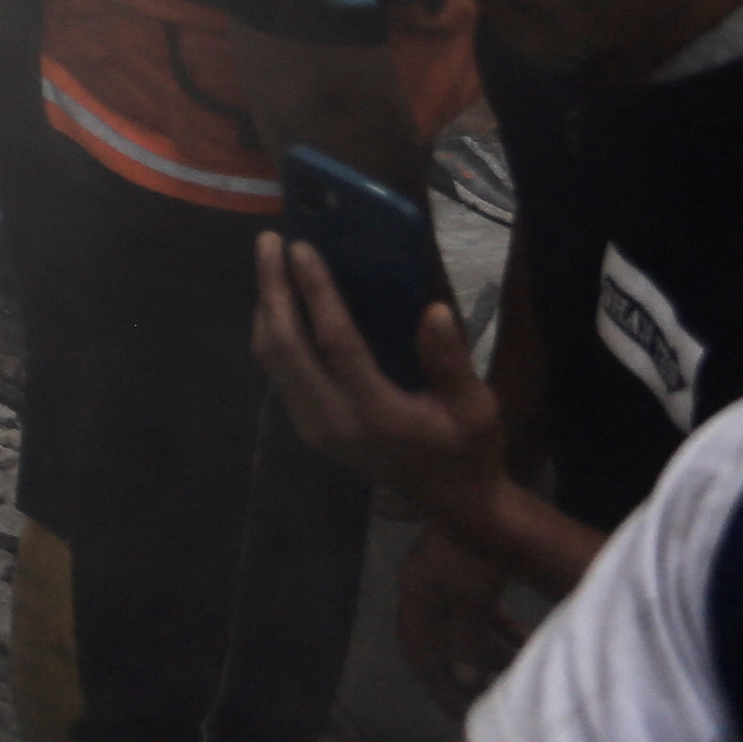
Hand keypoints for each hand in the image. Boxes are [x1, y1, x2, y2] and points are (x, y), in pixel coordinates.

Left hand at [248, 236, 502, 519]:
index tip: (300, 247)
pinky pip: (277, 371)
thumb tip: (432, 309)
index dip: (315, 291)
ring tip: (269, 261)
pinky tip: (279, 301)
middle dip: (272, 288)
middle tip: (268, 240)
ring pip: (272, 359)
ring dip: (267, 306)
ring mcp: (315, 428)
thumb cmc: (468, 447)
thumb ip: (451, 360)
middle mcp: (334, 422)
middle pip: (286, 346)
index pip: (334, 342)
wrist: (452, 501)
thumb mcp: (476, 406)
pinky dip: (273, 330)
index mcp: (377, 414)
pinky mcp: (308, 428)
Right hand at [395, 524, 525, 710]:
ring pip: (462, 625)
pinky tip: (523, 641)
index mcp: (413, 590)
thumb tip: (465, 683)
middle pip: (437, 640)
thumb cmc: (476, 550)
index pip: (417, 650)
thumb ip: (464, 644)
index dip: (435, 684)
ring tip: (513, 674)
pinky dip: (498, 629)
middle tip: (484, 702)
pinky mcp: (468, 564)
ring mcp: (445, 572)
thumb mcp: (471, 600)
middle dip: (461, 672)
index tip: (457, 714)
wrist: (490, 495)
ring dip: (485, 651)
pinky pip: (479, 609)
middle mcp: (422, 582)